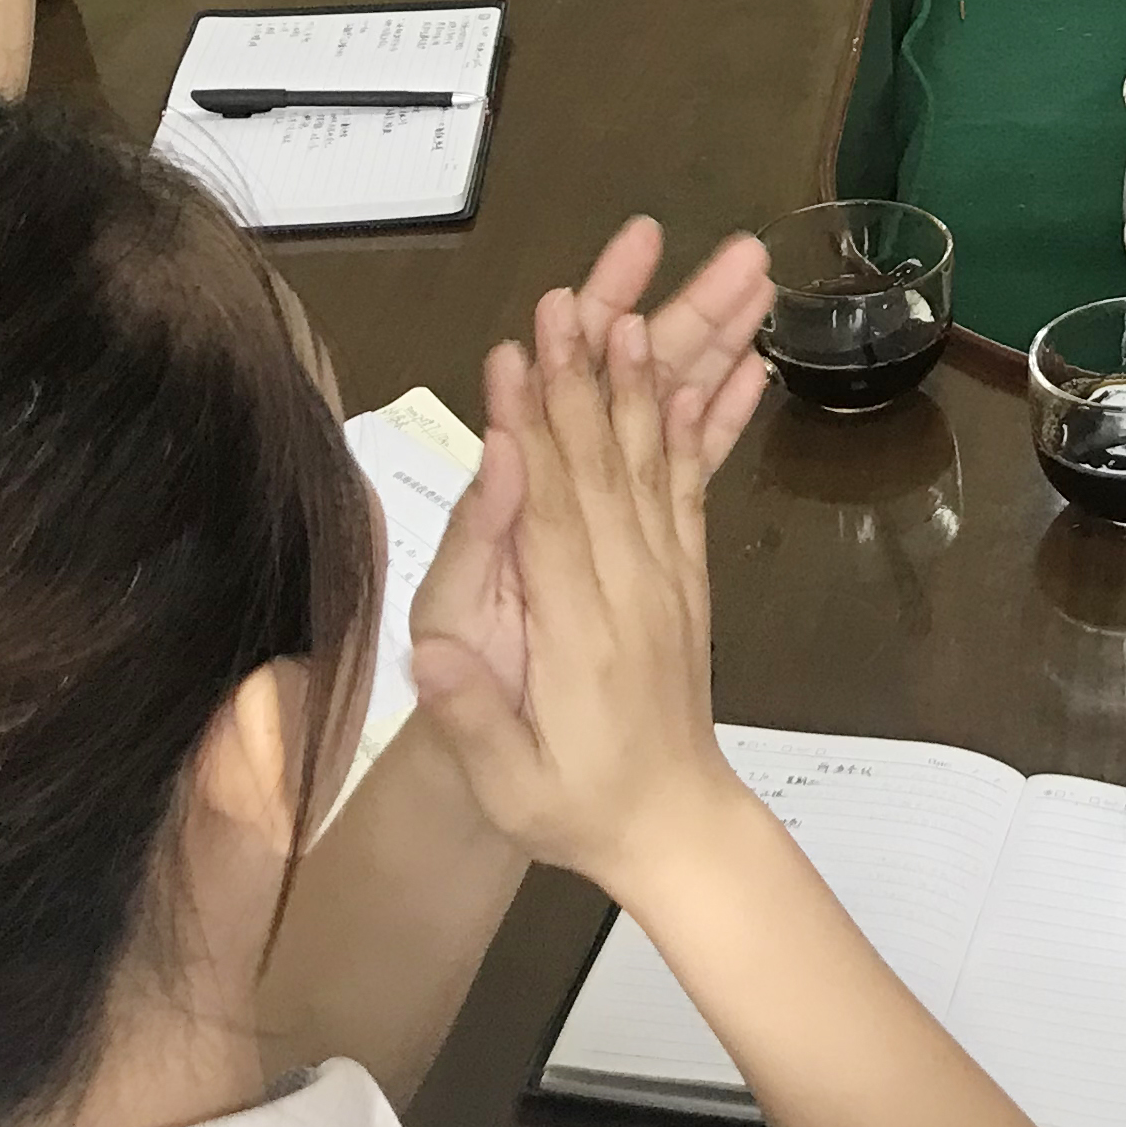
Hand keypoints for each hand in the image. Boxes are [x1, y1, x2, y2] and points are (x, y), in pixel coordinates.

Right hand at [406, 288, 767, 887]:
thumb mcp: (509, 786)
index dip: (532, 434)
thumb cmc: (573, 808)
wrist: (675, 825)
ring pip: (650, 467)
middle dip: (579, 380)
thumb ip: (474, 717)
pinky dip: (689, 433)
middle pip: (601, 469)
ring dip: (638, 387)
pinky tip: (694, 381)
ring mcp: (667, 580)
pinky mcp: (686, 579)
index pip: (553, 516)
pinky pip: (688, 493)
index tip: (515, 359)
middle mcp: (632, 591)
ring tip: (633, 313)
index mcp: (579, 635)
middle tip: (567, 302)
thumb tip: (431, 654)